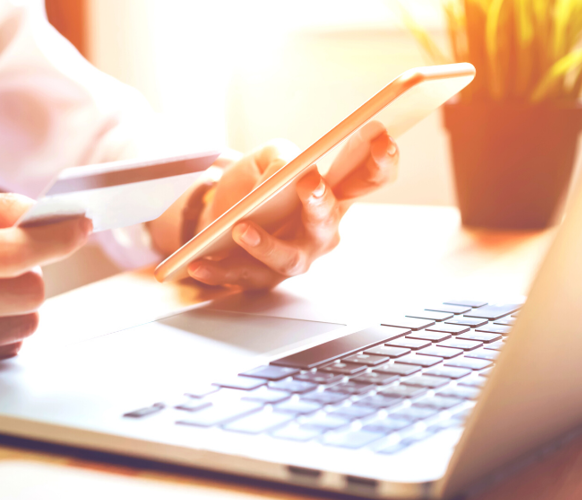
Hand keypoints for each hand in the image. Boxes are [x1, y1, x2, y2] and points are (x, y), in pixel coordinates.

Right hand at [0, 188, 90, 379]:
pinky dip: (4, 332)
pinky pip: (8, 351)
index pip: (8, 251)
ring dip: (20, 304)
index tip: (81, 226)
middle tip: (11, 264)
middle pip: (27, 292)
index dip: (55, 238)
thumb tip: (45, 215)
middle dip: (33, 272)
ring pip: (26, 324)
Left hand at [186, 133, 398, 288]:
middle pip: (328, 222)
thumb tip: (286, 170)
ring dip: (265, 245)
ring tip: (241, 228)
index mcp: (333, 196)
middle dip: (321, 203)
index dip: (381, 162)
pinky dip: (219, 271)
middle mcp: (320, 232)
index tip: (382, 139)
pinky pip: (241, 277)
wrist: (220, 215)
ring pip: (288, 259)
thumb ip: (279, 156)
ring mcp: (293, 258)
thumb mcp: (267, 158)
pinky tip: (198, 264)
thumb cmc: (257, 185)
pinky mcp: (260, 278)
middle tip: (309, 184)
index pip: (368, 179)